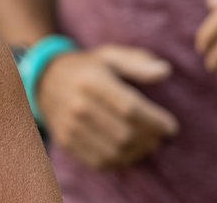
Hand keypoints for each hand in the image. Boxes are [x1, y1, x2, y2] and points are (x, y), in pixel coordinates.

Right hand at [37, 45, 178, 169]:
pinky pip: (99, 161)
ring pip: (114, 151)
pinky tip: (129, 151)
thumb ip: (138, 63)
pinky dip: (120, 160)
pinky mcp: (67, 141)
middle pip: (125, 133)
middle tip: (160, 136)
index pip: (130, 108)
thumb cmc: (87, 67)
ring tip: (148, 143)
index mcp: (92, 81)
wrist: (45, 80)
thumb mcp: (110, 56)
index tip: (171, 126)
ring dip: (138, 152)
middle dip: (150, 139)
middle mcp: (79, 105)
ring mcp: (70, 126)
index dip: (155, 121)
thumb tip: (165, 71)